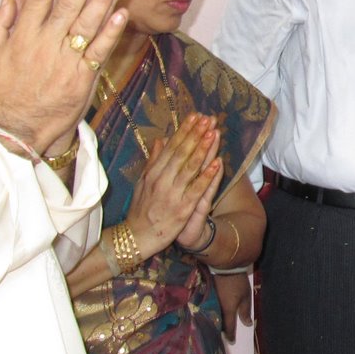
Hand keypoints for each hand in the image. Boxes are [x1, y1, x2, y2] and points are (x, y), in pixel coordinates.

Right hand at [0, 0, 126, 152]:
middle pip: (67, 6)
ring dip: (102, 0)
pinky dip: (111, 32)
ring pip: (87, 24)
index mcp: (22, 36)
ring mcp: (66, 61)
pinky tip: (122, 14)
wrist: (16, 130)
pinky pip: (99, 51)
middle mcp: (45, 44)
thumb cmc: (1, 92)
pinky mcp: (82, 77)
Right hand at [125, 115, 221, 260]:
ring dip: (204, 149)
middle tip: (209, 119)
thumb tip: (161, 140)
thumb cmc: (140, 209)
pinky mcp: (183, 208)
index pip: (172, 146)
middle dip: (196, 134)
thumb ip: (153, 160)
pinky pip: (197, 189)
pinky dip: (207, 176)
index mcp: (153, 172)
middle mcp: (162, 179)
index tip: (196, 116)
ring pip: (191, 167)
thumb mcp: (142, 182)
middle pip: (182, 152)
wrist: (137, 236)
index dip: (184, 130)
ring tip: (214, 133)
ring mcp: (173, 193)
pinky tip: (217, 163)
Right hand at [214, 271, 252, 340]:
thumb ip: (245, 311)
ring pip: (213, 318)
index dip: (230, 335)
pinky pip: (209, 310)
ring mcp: (210, 303)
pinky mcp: (207, 297)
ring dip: (217, 323)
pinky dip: (212, 314)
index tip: (232, 341)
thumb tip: (247, 324)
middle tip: (226, 334)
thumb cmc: (238, 282)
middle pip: (218, 324)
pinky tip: (214, 315)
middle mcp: (217, 309)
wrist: (225, 267)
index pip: (228, 327)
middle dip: (222, 330)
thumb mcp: (246, 296)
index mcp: (228, 311)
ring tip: (220, 326)